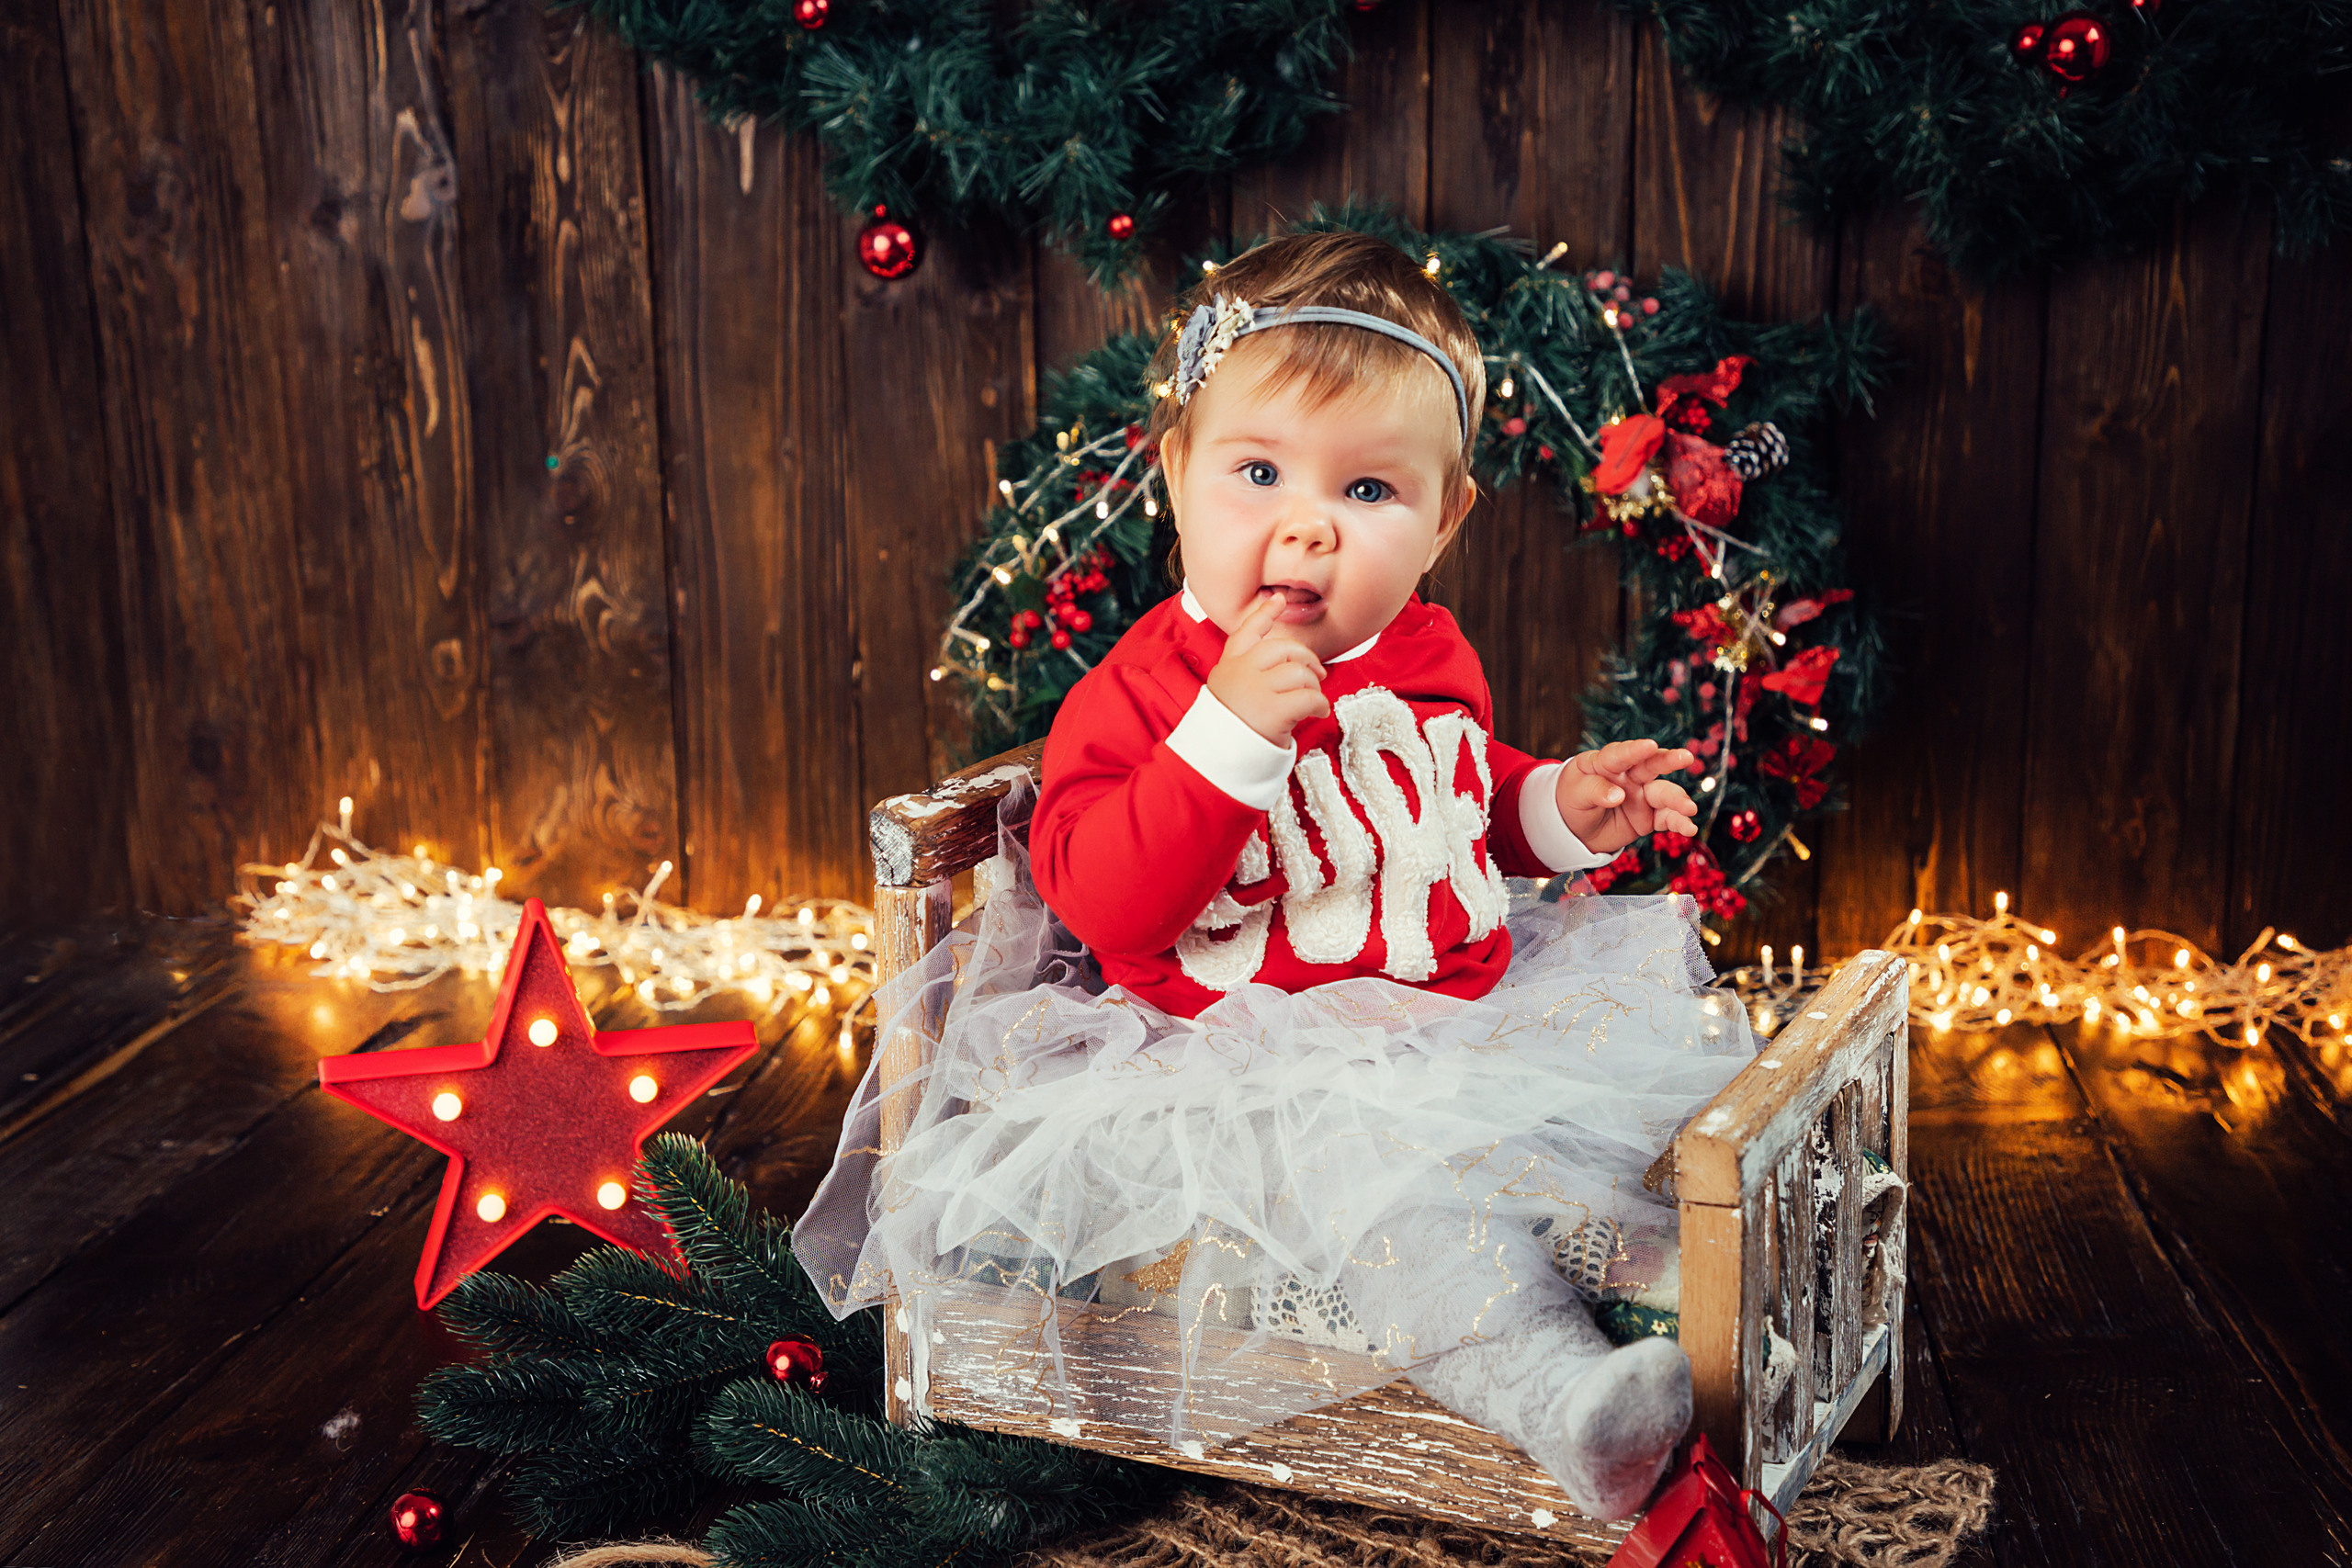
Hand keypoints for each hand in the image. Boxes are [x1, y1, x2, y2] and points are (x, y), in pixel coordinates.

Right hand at [1205, 588, 1330, 744]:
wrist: (1216, 761)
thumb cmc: (1228, 731)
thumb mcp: (1227, 694)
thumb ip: (1247, 675)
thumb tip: (1289, 664)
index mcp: (1228, 666)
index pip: (1246, 631)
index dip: (1265, 613)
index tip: (1279, 599)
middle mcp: (1240, 672)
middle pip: (1283, 647)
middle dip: (1307, 658)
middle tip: (1317, 674)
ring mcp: (1256, 690)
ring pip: (1299, 672)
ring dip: (1314, 685)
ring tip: (1314, 700)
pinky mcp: (1273, 711)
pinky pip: (1309, 697)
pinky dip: (1320, 704)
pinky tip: (1318, 712)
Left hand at [1555, 738, 1699, 851]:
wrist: (1574, 829)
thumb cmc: (1571, 801)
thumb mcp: (1575, 793)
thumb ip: (1594, 791)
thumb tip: (1618, 795)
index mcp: (1606, 763)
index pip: (1620, 754)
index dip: (1635, 750)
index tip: (1650, 745)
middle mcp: (1628, 776)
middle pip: (1650, 766)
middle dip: (1668, 761)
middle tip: (1685, 757)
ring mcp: (1641, 795)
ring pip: (1663, 794)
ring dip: (1677, 799)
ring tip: (1689, 809)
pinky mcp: (1649, 817)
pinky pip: (1666, 818)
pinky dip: (1679, 823)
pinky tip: (1689, 828)